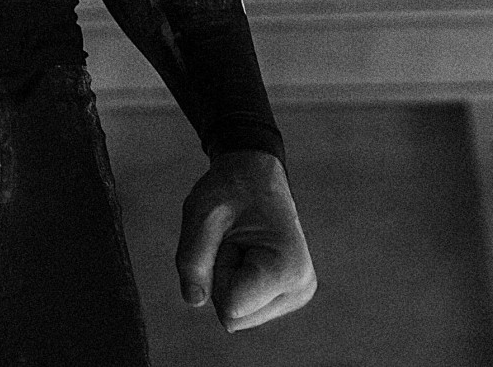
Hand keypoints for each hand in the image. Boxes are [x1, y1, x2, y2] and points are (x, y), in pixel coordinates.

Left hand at [176, 148, 316, 330]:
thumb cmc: (230, 190)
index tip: (230, 238)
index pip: (229, 307)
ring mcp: (297, 295)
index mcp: (288, 271)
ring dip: (227, 279)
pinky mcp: (288, 296)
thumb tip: (193, 300)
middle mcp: (300, 289)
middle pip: (232, 316)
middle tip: (234, 240)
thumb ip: (192, 259)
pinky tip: (247, 254)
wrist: (255, 176)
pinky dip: (234, 282)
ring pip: (236, 314)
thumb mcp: (200, 215)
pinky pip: (242, 308)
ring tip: (241, 244)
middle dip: (220, 278)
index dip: (215, 272)